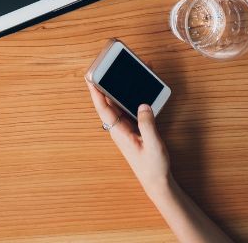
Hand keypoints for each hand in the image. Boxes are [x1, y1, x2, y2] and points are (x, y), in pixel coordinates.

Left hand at [86, 81, 170, 198]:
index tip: (90, 76)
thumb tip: (143, 104)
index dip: (96, 92)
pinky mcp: (135, 127)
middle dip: (108, 84)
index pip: (103, 108)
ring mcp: (126, 127)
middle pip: (110, 102)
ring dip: (122, 88)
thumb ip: (147, 124)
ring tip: (126, 71)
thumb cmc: (153, 166)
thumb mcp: (153, 144)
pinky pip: (131, 108)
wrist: (157, 181)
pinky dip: (134, 97)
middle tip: (106, 66)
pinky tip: (141, 88)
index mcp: (119, 131)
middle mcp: (119, 127)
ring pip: (121, 103)